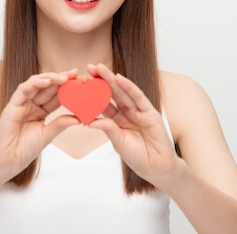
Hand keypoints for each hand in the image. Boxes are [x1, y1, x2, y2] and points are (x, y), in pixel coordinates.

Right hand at [0, 71, 79, 180]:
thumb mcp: (48, 135)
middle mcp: (31, 105)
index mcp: (41, 111)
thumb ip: (60, 124)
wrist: (8, 161)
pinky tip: (47, 81)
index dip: (68, 88)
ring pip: (36, 84)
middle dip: (61, 79)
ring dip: (50, 78)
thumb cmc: (25, 150)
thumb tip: (78, 118)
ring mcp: (22, 104)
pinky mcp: (12, 105)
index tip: (81, 82)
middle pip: (47, 87)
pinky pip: (23, 89)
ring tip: (64, 77)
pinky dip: (35, 83)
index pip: (55, 96)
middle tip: (75, 74)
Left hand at [87, 63, 180, 187]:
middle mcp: (127, 112)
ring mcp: (139, 111)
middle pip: (112, 93)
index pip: (103, 103)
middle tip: (89, 67)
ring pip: (123, 92)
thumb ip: (109, 130)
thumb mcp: (119, 143)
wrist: (156, 168)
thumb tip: (91, 121)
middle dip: (101, 80)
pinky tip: (119, 79)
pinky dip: (129, 87)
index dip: (92, 93)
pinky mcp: (150, 112)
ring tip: (100, 68)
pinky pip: (138, 97)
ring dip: (112, 79)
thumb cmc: (137, 157)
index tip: (80, 82)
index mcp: (116, 120)